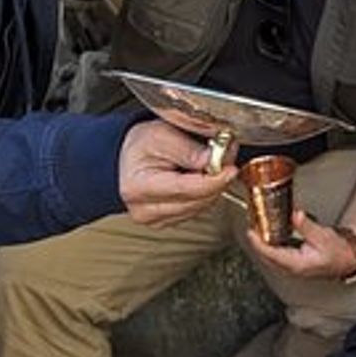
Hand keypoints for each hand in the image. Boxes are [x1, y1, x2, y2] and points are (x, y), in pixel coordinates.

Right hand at [118, 120, 237, 226]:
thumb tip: (213, 160)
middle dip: (217, 180)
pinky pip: (196, 210)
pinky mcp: (166, 222)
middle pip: (197, 201)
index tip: (230, 168)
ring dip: (212, 186)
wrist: (125, 158)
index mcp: (139, 188)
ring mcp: (155, 220)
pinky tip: (200, 177)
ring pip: (200, 207)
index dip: (213, 180)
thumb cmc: (139, 146)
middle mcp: (145, 210)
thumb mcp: (161, 134)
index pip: (186, 190)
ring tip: (211, 163)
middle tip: (226, 157)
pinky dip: (204, 194)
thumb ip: (188, 149)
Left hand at [244, 209, 355, 278]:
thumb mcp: (323, 236)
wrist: (347, 261)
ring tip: (257, 230)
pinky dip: (269, 246)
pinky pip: (276, 256)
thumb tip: (296, 215)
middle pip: (266, 257)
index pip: (271, 254)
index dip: (258, 243)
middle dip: (256, 243)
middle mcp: (291, 268)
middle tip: (251, 227)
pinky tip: (269, 236)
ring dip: (262, 245)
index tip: (250, 232)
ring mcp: (291, 268)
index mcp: (296, 264)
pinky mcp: (293, 264)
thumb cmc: (338, 252)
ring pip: (269, 258)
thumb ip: (307, 226)